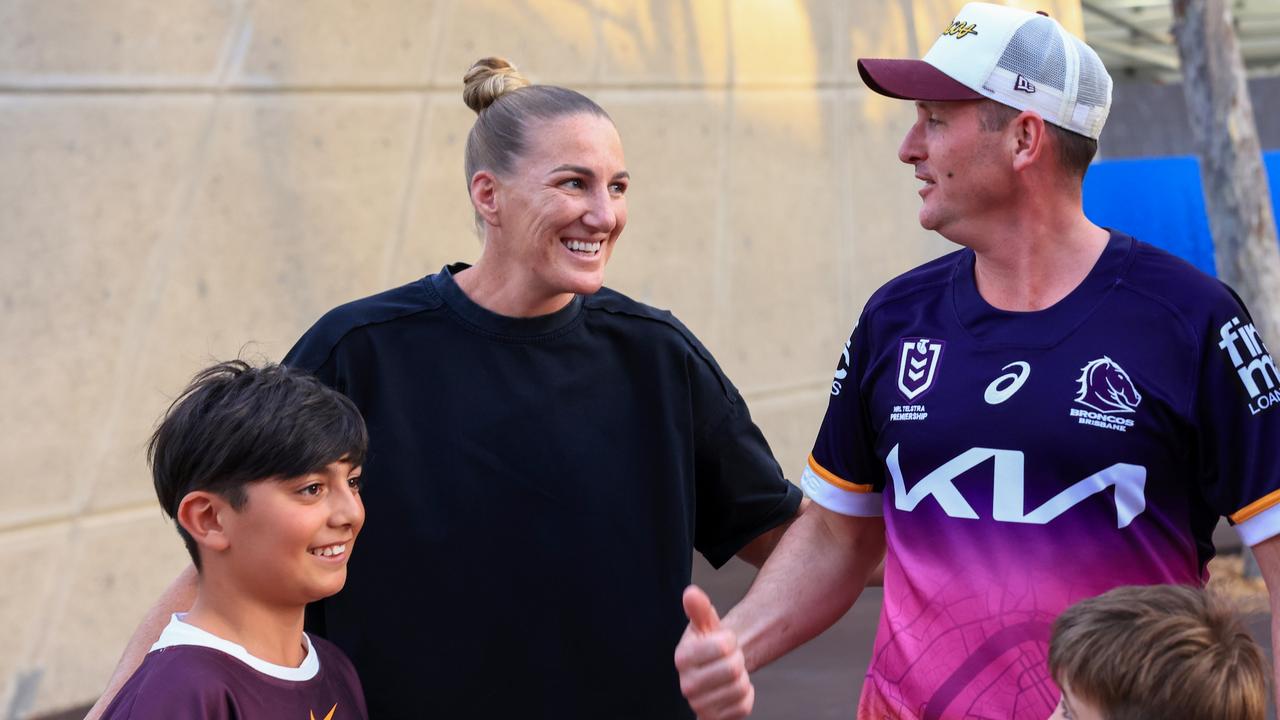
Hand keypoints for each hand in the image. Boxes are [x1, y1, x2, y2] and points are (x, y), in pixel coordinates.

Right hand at [674, 585, 754, 719]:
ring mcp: (699, 704)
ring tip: (731, 674)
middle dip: (738, 660)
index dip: (730, 640)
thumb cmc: (710, 644)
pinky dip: (746, 696)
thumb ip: (700, 608)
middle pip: (732, 670)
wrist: (714, 671)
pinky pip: (743, 707)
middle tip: (730, 659)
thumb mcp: (706, 624)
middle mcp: (686, 684)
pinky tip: (733, 690)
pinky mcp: (712, 719)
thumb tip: (691, 593)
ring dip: (742, 678)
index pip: (723, 646)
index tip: (724, 641)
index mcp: (682, 657)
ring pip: (740, 689)